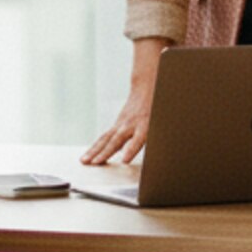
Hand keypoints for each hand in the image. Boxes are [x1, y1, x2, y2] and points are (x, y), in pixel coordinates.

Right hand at [82, 45, 163, 164]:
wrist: (147, 88)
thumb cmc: (158, 107)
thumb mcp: (162, 121)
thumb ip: (161, 135)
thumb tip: (166, 152)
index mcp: (145, 124)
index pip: (137, 139)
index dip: (130, 149)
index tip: (124, 160)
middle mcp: (130, 124)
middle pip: (116, 140)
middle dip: (106, 153)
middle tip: (96, 163)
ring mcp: (121, 124)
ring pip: (106, 139)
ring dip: (95, 151)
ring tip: (85, 161)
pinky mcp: (116, 125)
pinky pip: (104, 137)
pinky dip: (95, 147)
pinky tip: (88, 157)